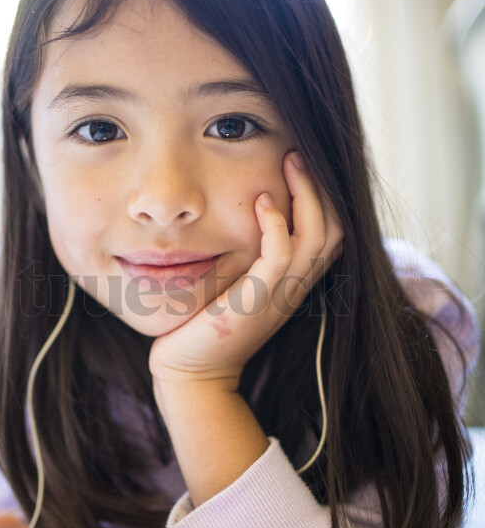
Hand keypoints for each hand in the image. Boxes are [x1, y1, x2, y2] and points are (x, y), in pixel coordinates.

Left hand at [149, 150, 343, 390]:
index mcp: (295, 283)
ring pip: (318, 236)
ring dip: (306, 194)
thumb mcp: (236, 286)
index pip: (332, 234)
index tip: (302, 167)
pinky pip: (282, 255)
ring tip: (289, 161)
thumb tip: (246, 220)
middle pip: (336, 229)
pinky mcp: (257, 301)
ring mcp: (281, 295)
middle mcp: (296, 288)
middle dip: (321, 187)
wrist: (192, 374)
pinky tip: (261, 201)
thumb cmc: (205, 329)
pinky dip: (277, 223)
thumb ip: (250, 259)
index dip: (326, 199)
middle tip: (298, 153)